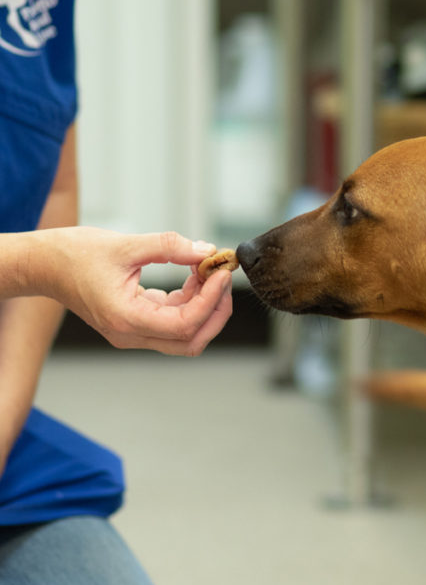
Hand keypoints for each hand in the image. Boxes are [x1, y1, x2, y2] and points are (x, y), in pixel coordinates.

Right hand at [46, 228, 233, 355]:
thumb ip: (170, 247)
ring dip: (205, 306)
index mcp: (126, 319)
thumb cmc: (73, 255)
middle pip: (191, 340)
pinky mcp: (136, 323)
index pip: (184, 324)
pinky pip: (173, 321)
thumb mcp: (126, 244)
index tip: (221, 273)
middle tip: (223, 278)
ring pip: (185, 334)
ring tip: (208, 272)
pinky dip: (190, 301)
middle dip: (215, 311)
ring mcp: (133, 332)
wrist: (43, 264)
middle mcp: (130, 334)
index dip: (211, 300)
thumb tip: (205, 250)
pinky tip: (193, 275)